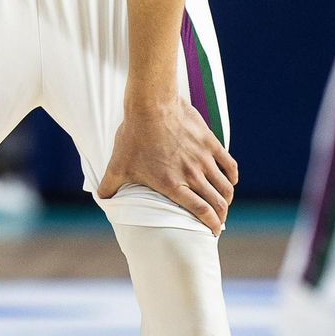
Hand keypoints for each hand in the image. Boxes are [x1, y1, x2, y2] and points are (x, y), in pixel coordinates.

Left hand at [97, 97, 236, 234]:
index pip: (201, 212)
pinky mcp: (210, 142)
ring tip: (224, 203)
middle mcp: (192, 175)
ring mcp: (203, 158)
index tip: (213, 232)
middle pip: (218, 202)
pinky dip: (232, 176)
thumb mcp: (117, 165)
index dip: (211, 225)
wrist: (151, 104)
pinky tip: (230, 181)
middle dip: (221, 216)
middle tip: (218, 220)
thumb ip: (110, 187)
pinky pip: (229, 164)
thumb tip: (102, 200)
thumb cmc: (134, 135)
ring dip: (227, 198)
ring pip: (225, 186)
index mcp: (172, 185)